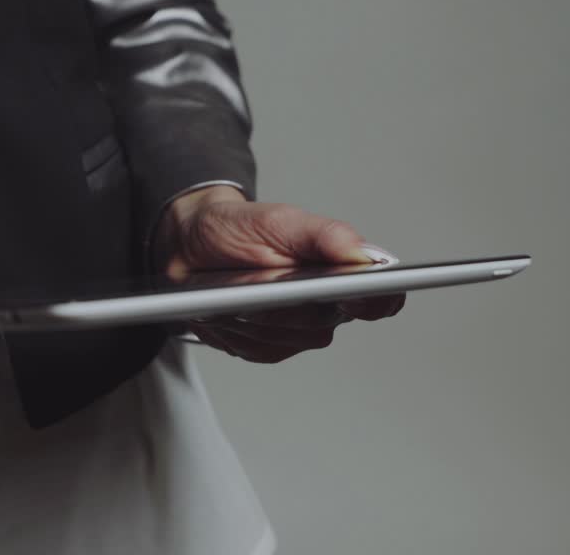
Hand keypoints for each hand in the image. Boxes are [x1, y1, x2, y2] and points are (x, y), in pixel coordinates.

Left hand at [152, 185, 404, 362]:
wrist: (191, 243)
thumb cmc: (238, 228)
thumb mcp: (279, 220)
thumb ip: (325, 235)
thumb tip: (364, 254)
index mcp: (339, 272)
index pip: (378, 299)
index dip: (376, 301)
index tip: (360, 296)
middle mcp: (323, 307)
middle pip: (320, 322)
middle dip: (289, 301)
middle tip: (264, 279)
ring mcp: (293, 331)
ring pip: (284, 337)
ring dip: (256, 314)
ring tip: (237, 288)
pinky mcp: (264, 348)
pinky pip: (258, 349)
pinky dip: (237, 328)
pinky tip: (225, 308)